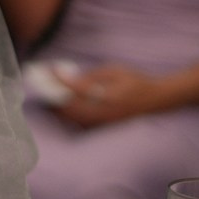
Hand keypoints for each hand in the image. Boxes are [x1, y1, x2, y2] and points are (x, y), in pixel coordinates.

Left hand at [53, 64, 172, 127]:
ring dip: (59, 109)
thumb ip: (93, 76)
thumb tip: (70, 80)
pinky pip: (82, 124)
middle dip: (53, 98)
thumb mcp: (115, 72)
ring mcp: (105, 123)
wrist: (157, 99)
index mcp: (108, 99)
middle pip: (71, 110)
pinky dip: (69, 117)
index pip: (77, 90)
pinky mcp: (105, 127)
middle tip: (40, 86)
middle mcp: (105, 114)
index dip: (60, 81)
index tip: (49, 72)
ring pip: (74, 120)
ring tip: (46, 97)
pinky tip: (60, 108)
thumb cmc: (136, 82)